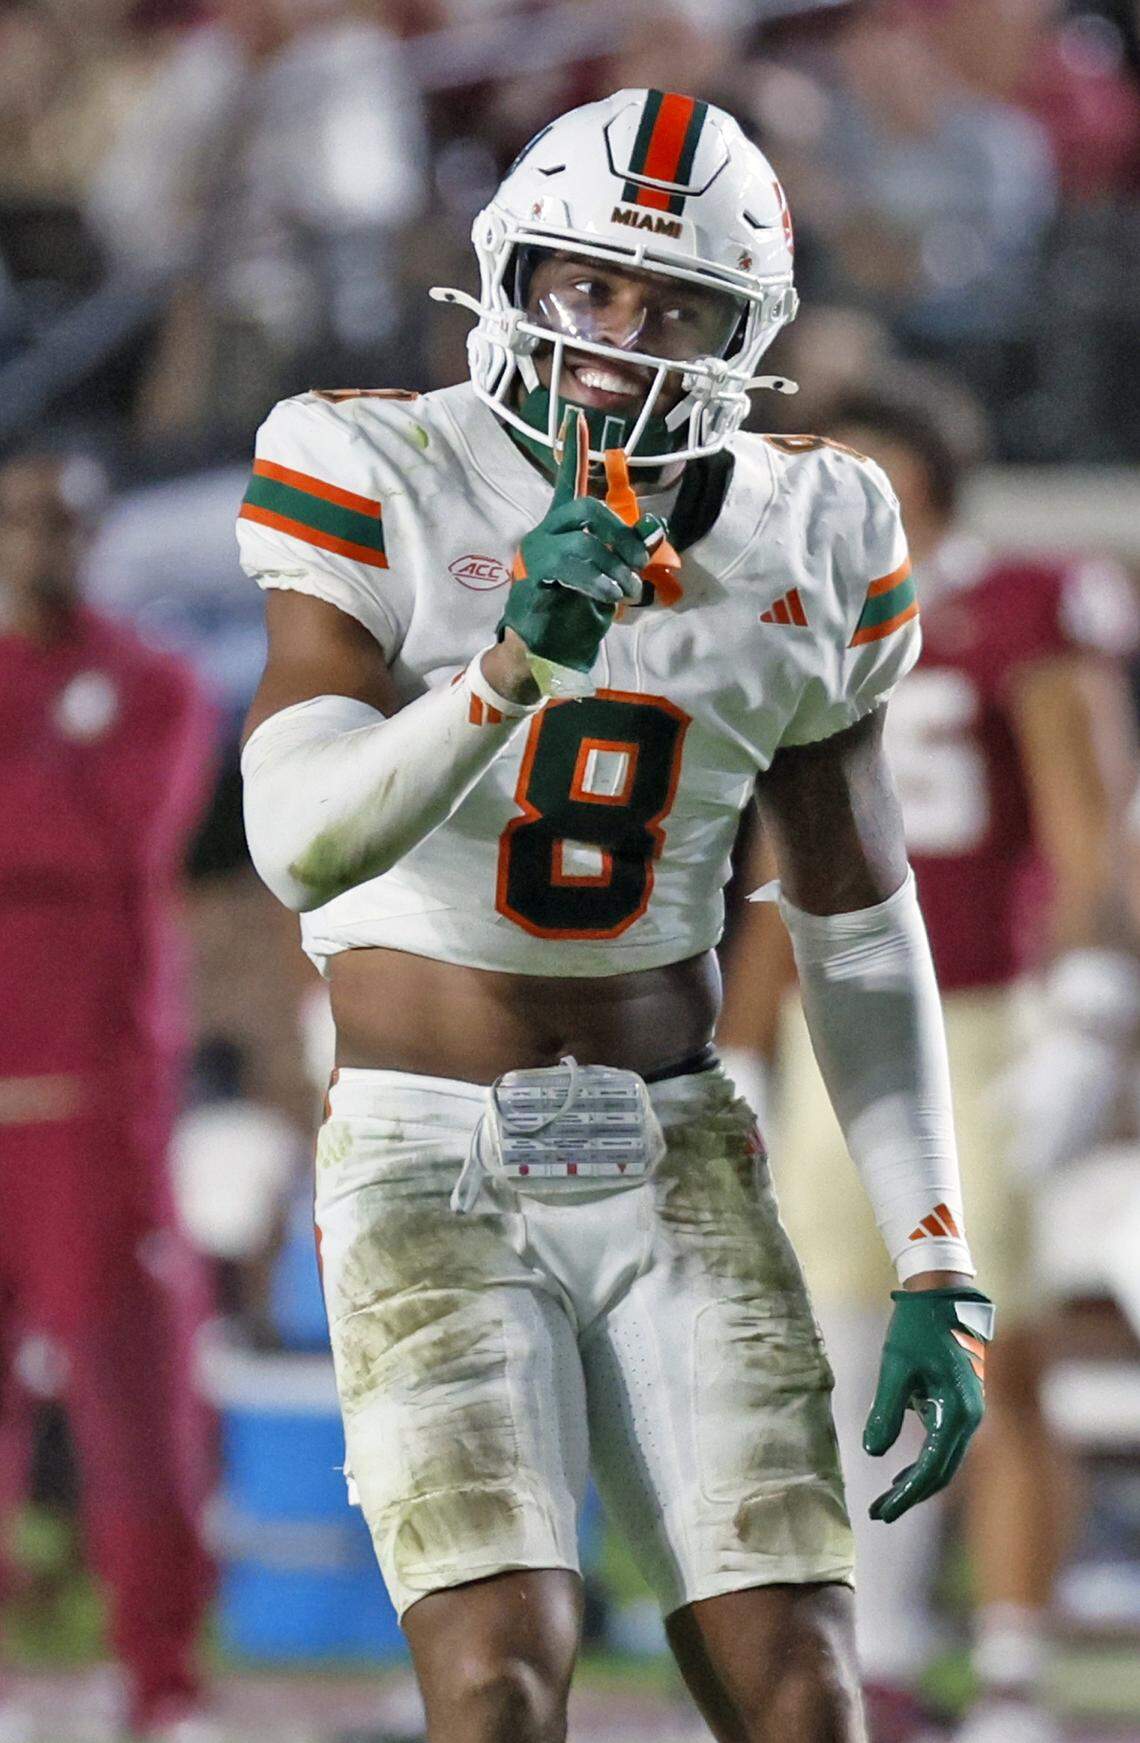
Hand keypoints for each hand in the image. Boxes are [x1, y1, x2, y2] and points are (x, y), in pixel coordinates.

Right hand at [499, 409, 648, 675]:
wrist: (549, 650)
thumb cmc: (578, 612)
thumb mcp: (615, 579)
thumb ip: (632, 551)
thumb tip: (656, 528)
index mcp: (565, 527)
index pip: (570, 481)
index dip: (576, 451)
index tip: (578, 418)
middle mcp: (547, 532)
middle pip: (588, 508)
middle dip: (622, 534)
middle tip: (638, 562)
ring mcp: (537, 553)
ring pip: (585, 543)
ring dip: (616, 569)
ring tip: (626, 592)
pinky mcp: (533, 577)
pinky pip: (572, 569)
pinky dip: (598, 582)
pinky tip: (608, 596)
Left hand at [863, 1285, 994, 1522]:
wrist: (943, 1298)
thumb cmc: (918, 1328)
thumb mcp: (896, 1367)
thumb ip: (886, 1411)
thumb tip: (873, 1452)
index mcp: (959, 1413)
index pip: (932, 1469)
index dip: (907, 1495)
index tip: (882, 1512)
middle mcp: (971, 1419)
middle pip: (942, 1473)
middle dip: (910, 1496)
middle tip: (878, 1513)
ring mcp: (970, 1414)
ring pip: (944, 1461)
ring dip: (916, 1482)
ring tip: (885, 1499)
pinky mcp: (962, 1407)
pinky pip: (944, 1446)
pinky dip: (924, 1463)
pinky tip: (901, 1473)